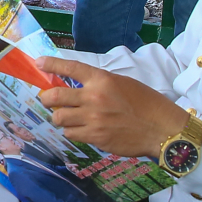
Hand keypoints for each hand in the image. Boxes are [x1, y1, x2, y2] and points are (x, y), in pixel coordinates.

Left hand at [35, 57, 187, 160]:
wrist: (162, 129)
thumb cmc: (146, 104)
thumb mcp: (123, 84)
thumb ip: (100, 84)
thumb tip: (78, 86)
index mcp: (102, 80)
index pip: (70, 68)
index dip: (51, 64)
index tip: (38, 63)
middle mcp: (94, 98)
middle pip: (55, 96)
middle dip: (46, 98)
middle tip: (48, 99)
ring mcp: (93, 119)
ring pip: (59, 118)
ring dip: (59, 117)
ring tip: (66, 117)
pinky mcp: (95, 138)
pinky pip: (72, 134)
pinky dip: (72, 132)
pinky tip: (80, 130)